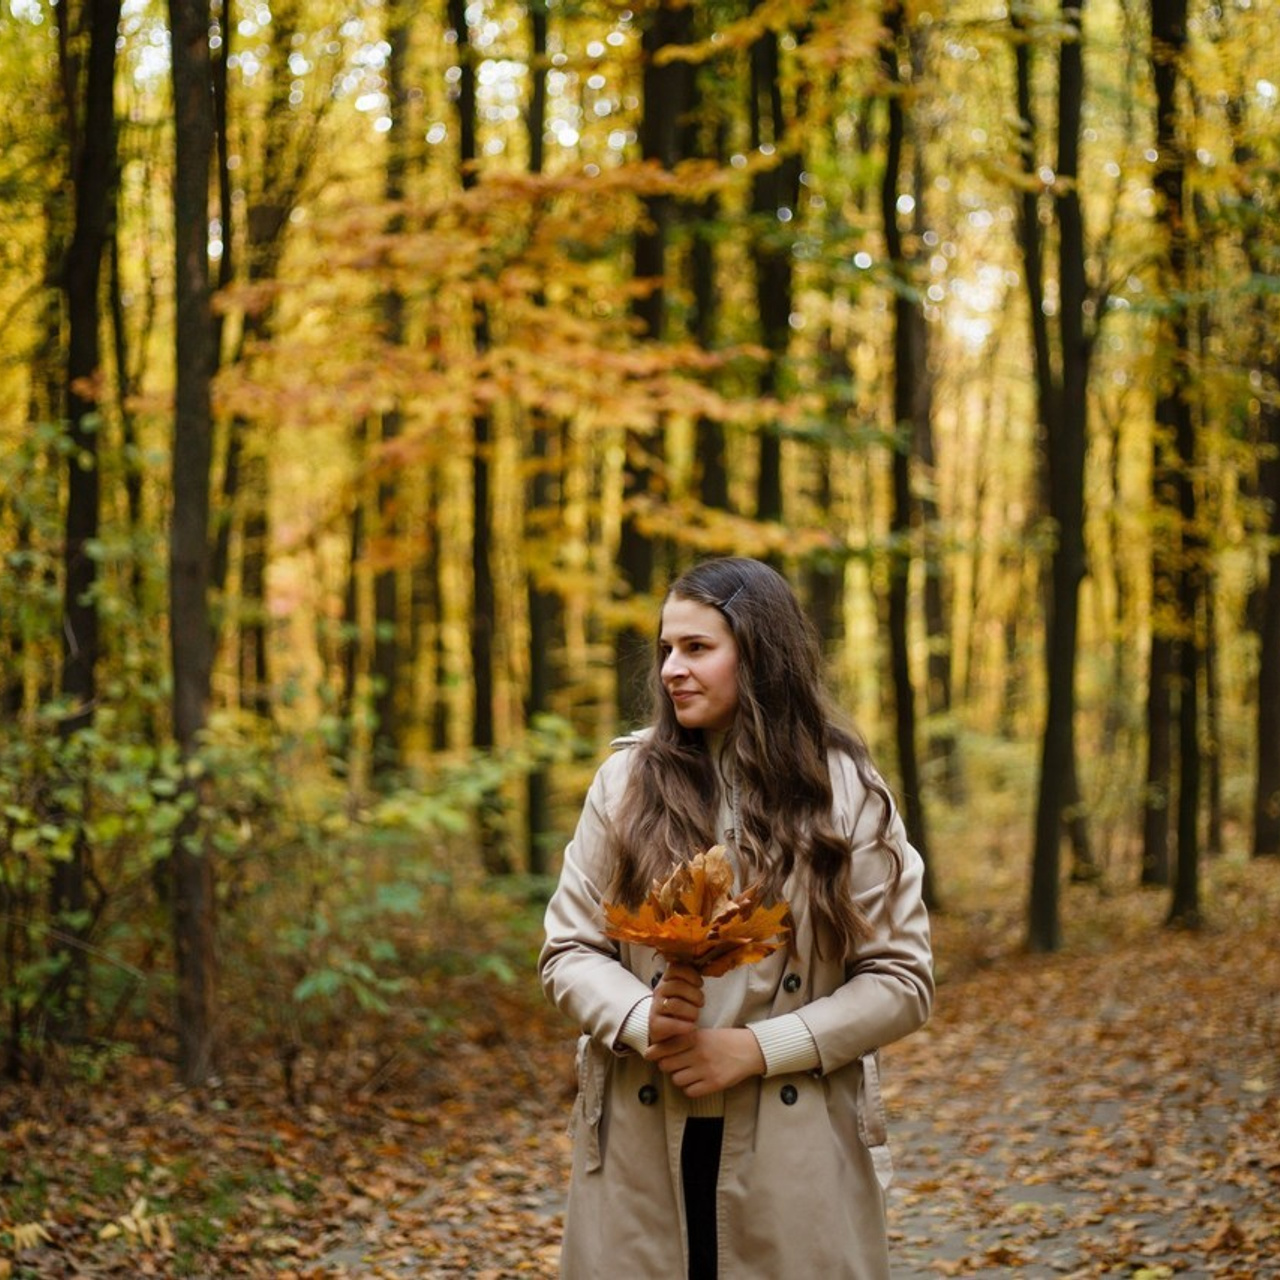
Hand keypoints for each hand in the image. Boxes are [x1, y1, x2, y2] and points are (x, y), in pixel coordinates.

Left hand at [647, 1027, 765, 1096]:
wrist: (749, 1050)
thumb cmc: (724, 1040)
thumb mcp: (704, 1034)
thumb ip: (684, 1040)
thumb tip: (657, 1050)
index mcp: (696, 1038)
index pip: (666, 1046)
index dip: (654, 1052)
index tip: (649, 1055)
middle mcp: (699, 1053)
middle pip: (667, 1065)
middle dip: (667, 1065)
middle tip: (674, 1064)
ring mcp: (706, 1069)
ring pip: (677, 1080)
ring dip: (679, 1078)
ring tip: (688, 1073)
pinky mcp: (714, 1084)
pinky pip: (690, 1092)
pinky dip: (690, 1088)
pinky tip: (696, 1082)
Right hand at [649, 961, 704, 1043]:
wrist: (666, 1032)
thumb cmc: (682, 1009)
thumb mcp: (686, 991)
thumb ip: (693, 979)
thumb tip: (708, 965)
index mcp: (667, 979)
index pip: (675, 968)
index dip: (690, 974)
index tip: (700, 983)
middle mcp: (659, 991)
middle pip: (677, 986)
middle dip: (695, 994)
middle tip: (701, 1003)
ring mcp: (655, 1007)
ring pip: (675, 1004)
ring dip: (691, 1011)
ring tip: (695, 1016)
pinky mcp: (654, 1024)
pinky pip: (671, 1023)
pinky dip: (684, 1026)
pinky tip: (692, 1027)